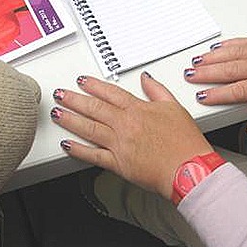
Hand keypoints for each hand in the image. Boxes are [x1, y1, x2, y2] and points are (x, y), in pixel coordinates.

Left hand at [51, 73, 212, 199]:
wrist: (188, 168)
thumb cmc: (185, 142)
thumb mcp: (175, 107)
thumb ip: (157, 91)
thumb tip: (146, 78)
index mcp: (138, 110)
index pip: (110, 93)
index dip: (93, 86)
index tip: (82, 81)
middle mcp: (125, 125)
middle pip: (94, 108)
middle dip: (74, 99)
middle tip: (61, 94)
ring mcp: (119, 144)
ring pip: (89, 128)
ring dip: (71, 119)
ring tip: (58, 112)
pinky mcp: (118, 163)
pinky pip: (93, 155)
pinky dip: (79, 150)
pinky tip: (67, 144)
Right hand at [185, 34, 246, 135]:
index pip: (236, 91)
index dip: (216, 94)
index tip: (201, 97)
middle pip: (228, 70)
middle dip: (205, 73)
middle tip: (189, 75)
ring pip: (232, 53)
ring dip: (211, 57)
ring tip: (195, 61)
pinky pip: (243, 42)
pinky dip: (227, 44)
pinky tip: (216, 47)